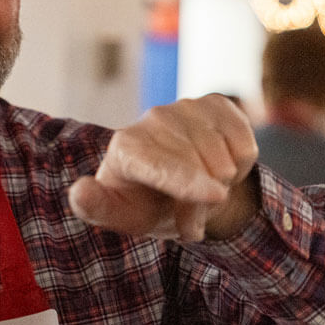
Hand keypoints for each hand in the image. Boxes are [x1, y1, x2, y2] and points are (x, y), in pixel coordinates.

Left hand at [68, 95, 257, 240]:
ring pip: (225, 158)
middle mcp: (153, 120)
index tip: (215, 195)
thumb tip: (80, 191)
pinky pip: (245, 143)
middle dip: (202, 204)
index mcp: (124, 147)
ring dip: (222, 187)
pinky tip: (218, 166)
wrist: (172, 185)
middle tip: (189, 220)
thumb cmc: (141, 202)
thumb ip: (96, 207)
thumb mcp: (118, 215)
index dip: (188, 180)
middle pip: (200, 168)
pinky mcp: (214, 104)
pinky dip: (240, 165)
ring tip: (201, 193)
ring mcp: (185, 108)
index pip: (160, 164)